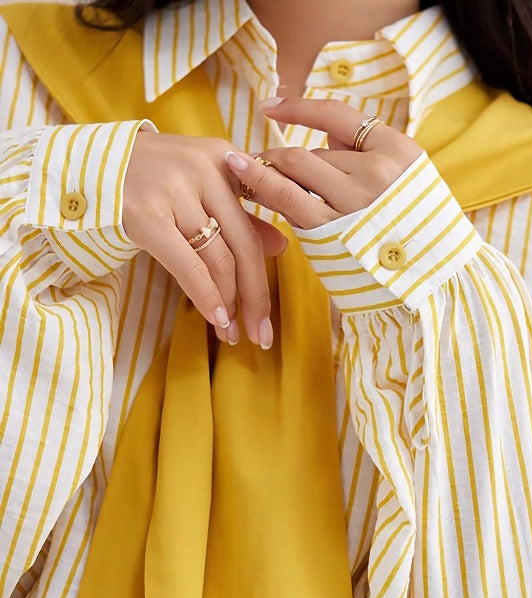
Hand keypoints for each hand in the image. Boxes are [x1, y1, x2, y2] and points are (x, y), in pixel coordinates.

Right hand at [123, 131, 287, 347]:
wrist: (81, 163)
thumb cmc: (149, 178)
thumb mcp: (199, 187)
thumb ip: (240, 215)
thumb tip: (281, 246)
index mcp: (225, 159)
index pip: (258, 224)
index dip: (269, 271)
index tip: (273, 308)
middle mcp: (206, 169)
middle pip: (245, 247)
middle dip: (256, 298)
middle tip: (262, 335)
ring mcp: (175, 189)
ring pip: (219, 260)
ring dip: (229, 305)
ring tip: (232, 333)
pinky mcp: (147, 214)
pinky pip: (189, 265)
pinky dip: (206, 296)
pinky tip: (216, 319)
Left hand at [223, 97, 422, 229]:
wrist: (432, 279)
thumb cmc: (417, 231)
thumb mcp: (409, 180)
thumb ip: (368, 153)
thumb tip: (324, 129)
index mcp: (399, 151)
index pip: (338, 116)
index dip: (298, 108)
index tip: (268, 107)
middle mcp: (377, 171)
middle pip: (314, 151)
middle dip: (282, 157)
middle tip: (253, 161)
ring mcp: (354, 202)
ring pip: (298, 168)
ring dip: (267, 168)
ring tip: (242, 169)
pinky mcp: (333, 231)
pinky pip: (289, 198)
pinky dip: (263, 184)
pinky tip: (244, 176)